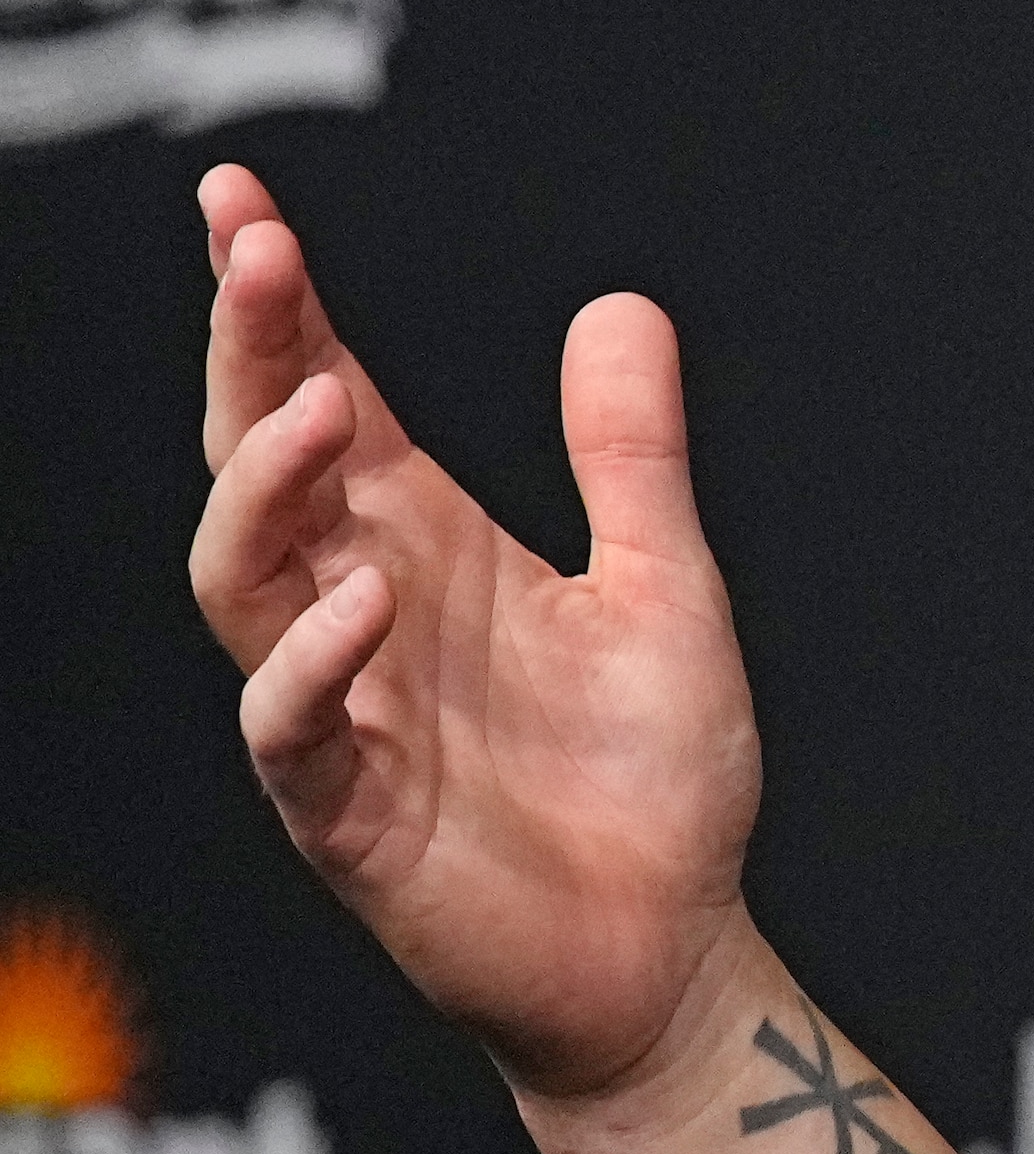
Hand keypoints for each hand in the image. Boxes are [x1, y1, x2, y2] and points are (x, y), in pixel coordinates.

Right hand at [186, 164, 767, 1101]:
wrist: (672, 951)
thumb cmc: (653, 779)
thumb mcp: (665, 587)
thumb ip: (629, 457)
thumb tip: (620, 305)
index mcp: (424, 544)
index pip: (325, 399)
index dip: (278, 306)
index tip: (241, 202)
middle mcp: (363, 611)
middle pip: (262, 463)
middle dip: (247, 357)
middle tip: (253, 253)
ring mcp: (344, 711)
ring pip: (244, 582)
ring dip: (268, 489)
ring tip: (325, 404)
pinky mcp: (351, 816)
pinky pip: (296, 731)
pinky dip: (318, 660)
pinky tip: (367, 600)